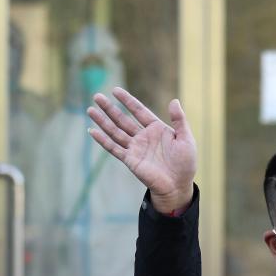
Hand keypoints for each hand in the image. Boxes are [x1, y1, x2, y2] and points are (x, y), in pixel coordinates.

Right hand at [87, 87, 196, 212]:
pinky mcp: (130, 160)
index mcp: (156, 128)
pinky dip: (103, 140)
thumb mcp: (185, 138)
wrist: (178, 185)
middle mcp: (143, 136)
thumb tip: (174, 100)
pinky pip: (114, 148)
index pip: (138, 110)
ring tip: (90, 110)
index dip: (127, 100)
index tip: (115, 90)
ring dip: (102, 121)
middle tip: (97, 96)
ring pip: (115, 131)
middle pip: (122, 119)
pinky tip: (92, 131)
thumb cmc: (185, 163)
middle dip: (109, 108)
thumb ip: (179, 120)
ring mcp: (135, 148)